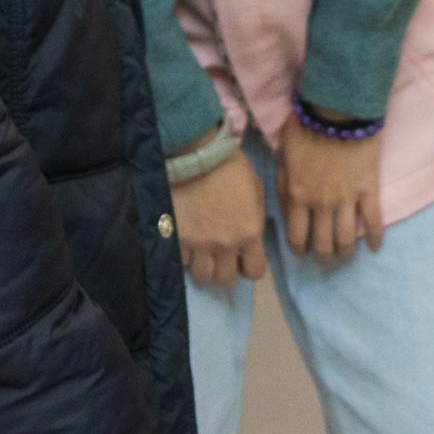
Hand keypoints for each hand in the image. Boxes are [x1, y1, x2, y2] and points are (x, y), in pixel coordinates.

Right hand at [171, 148, 267, 289]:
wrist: (195, 152)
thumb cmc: (230, 165)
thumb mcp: (256, 188)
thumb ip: (256, 216)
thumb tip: (251, 233)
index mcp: (250, 232)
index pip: (255, 272)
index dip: (249, 267)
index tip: (243, 259)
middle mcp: (226, 244)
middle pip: (225, 281)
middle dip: (224, 271)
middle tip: (220, 257)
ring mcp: (199, 244)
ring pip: (202, 275)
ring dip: (203, 265)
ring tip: (201, 251)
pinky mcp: (177, 237)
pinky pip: (181, 260)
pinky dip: (184, 254)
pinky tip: (186, 240)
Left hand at [277, 113, 383, 260]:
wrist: (336, 110)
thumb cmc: (304, 128)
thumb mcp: (282, 156)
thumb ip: (282, 185)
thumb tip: (285, 209)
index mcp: (298, 196)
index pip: (297, 236)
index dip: (299, 249)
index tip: (303, 252)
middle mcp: (321, 204)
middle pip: (323, 243)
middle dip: (323, 256)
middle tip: (325, 258)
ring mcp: (347, 199)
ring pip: (346, 238)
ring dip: (345, 252)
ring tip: (344, 256)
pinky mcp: (368, 190)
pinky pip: (373, 220)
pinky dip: (375, 237)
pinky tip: (375, 247)